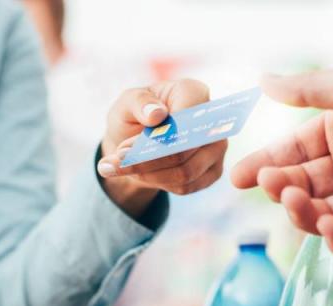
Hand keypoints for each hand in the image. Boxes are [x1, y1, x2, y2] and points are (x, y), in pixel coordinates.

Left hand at [98, 79, 226, 217]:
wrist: (137, 143)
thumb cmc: (135, 115)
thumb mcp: (126, 104)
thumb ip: (138, 103)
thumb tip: (157, 114)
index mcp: (194, 92)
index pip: (187, 117)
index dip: (158, 136)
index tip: (125, 148)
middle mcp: (213, 120)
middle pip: (185, 150)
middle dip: (147, 161)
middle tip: (116, 162)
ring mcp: (216, 147)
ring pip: (185, 172)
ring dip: (148, 175)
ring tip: (119, 168)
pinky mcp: (213, 171)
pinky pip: (187, 186)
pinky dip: (158, 184)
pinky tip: (140, 175)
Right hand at [230, 59, 332, 260]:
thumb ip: (307, 91)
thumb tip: (263, 81)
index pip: (294, 153)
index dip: (266, 164)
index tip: (237, 177)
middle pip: (307, 189)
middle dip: (284, 190)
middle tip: (272, 187)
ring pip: (328, 219)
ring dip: (308, 215)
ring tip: (299, 202)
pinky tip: (328, 228)